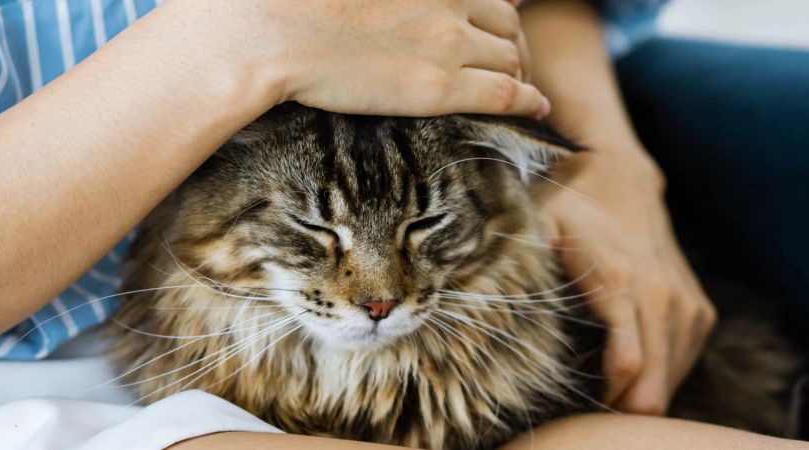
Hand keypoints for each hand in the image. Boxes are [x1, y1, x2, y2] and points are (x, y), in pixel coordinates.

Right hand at [162, 0, 548, 118]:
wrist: (272, 33)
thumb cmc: (290, 2)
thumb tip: (417, 10)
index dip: (500, 8)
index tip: (500, 21)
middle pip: (506, 20)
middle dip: (513, 40)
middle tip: (511, 59)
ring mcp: (448, 41)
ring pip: (511, 56)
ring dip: (520, 70)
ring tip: (520, 86)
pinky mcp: (442, 85)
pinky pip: (506, 92)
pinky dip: (529, 99)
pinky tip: (537, 107)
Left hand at [537, 149, 716, 413]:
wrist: (614, 166)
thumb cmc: (565, 199)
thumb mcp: (534, 227)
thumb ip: (524, 270)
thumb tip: (493, 315)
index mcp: (620, 280)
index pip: (629, 363)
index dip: (610, 400)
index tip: (583, 415)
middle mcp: (660, 292)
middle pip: (658, 378)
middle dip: (629, 408)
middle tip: (598, 421)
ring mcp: (683, 296)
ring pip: (677, 369)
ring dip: (649, 391)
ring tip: (613, 401)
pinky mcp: (694, 298)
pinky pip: (688, 351)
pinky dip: (667, 371)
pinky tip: (641, 376)